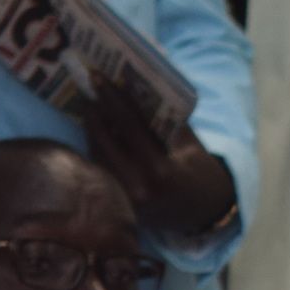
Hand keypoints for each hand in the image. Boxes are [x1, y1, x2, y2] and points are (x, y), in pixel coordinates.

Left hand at [80, 78, 237, 238]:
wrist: (203, 212)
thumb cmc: (199, 171)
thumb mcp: (187, 141)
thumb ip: (163, 118)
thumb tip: (135, 87)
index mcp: (159, 170)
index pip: (129, 125)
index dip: (112, 98)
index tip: (98, 77)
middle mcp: (137, 187)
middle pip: (104, 141)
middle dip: (94, 111)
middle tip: (87, 87)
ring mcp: (124, 199)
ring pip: (98, 156)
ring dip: (90, 128)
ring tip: (88, 103)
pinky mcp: (117, 202)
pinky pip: (102, 168)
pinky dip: (97, 145)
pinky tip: (95, 127)